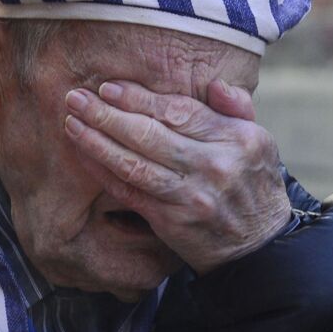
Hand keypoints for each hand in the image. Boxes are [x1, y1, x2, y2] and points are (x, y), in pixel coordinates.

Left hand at [64, 78, 292, 273]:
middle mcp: (215, 165)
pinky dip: (104, 173)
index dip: (139, 98)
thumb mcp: (260, 141)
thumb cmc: (254, 186)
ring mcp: (192, 195)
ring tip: (71, 122)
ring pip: (135, 163)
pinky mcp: (174, 221)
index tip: (108, 87)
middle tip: (76, 98)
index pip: (180, 111)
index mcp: (238, 138)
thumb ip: (237, 108)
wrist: (261, 246)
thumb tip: (214, 84)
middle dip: (107, 114)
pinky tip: (84, 155)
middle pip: (151, 134)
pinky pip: (131, 192)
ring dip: (97, 141)